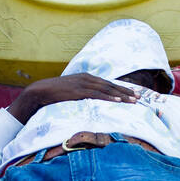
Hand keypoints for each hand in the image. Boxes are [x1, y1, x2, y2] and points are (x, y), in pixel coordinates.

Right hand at [7, 73, 139, 122]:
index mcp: (86, 78)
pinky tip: (118, 101)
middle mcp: (87, 78)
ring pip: (107, 90)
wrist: (40, 91)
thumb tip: (88, 102)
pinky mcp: (79, 91)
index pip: (107, 84)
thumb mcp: (70, 92)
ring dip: (121, 95)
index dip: (121, 89)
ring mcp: (83, 84)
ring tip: (133, 101)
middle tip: (139, 97)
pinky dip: (108, 98)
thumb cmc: (54, 94)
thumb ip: (81, 94)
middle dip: (125, 92)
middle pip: (110, 86)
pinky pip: (97, 95)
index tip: (132, 94)